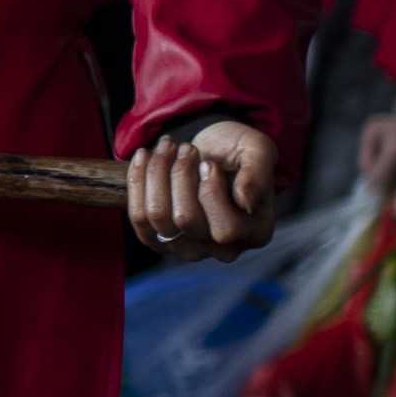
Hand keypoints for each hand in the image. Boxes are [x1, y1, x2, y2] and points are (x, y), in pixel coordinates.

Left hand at [125, 118, 283, 260]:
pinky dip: (137, 181)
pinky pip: (138, 217)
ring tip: (167, 146)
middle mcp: (222, 250)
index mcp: (255, 233)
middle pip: (186, 220)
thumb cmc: (239, 152)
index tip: (208, 163)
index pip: (226, 230)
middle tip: (186, 147)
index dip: (211, 193)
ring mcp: (188, 248)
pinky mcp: (159, 240)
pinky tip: (144, 156)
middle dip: (180, 175)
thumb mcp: (258, 152)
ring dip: (156, 174)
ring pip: (157, 217)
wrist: (212, 151)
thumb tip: (244, 199)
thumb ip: (258, 174)